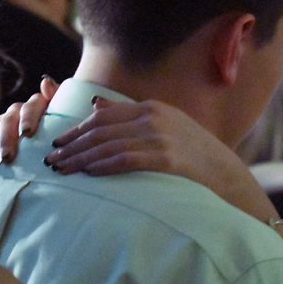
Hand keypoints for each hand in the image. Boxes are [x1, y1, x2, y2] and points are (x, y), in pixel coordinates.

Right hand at [0, 75, 60, 174]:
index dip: (29, 118)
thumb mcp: (66, 114)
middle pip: (7, 123)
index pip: (30, 107)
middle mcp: (14, 113)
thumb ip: (59, 99)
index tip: (28, 133)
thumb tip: (46, 82)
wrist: (50, 142)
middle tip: (8, 158)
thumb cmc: (62, 129)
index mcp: (34, 106)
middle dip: (6, 141)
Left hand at [44, 98, 277, 219]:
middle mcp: (154, 118)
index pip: (104, 115)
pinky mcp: (166, 158)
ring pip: (108, 145)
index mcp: (153, 108)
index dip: (77, 129)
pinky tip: (88, 173)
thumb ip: (134, 119)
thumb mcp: (168, 130)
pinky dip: (103, 166)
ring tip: (62, 169)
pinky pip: (125, 160)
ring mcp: (161, 137)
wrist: (230, 177)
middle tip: (52, 159)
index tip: (59, 142)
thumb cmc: (197, 160)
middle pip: (101, 129)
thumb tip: (96, 106)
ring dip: (80, 158)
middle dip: (72, 145)